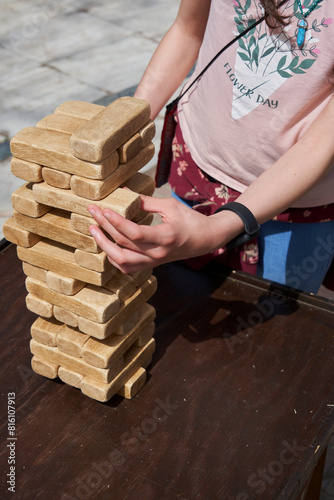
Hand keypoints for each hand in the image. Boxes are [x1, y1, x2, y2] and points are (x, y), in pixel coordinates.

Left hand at [87, 194, 235, 272]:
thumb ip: (146, 201)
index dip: (116, 222)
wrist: (204, 240)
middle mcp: (157, 253)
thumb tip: (123, 193)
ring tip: (94, 230)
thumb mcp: (170, 206)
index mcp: (165, 237)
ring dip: (104, 245)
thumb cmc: (190, 220)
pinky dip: (113, 257)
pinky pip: (127, 266)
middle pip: (124, 244)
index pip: (134, 233)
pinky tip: (106, 244)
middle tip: (93, 211)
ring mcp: (153, 262)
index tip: (104, 209)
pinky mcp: (151, 265)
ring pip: (121, 261)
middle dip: (105, 226)